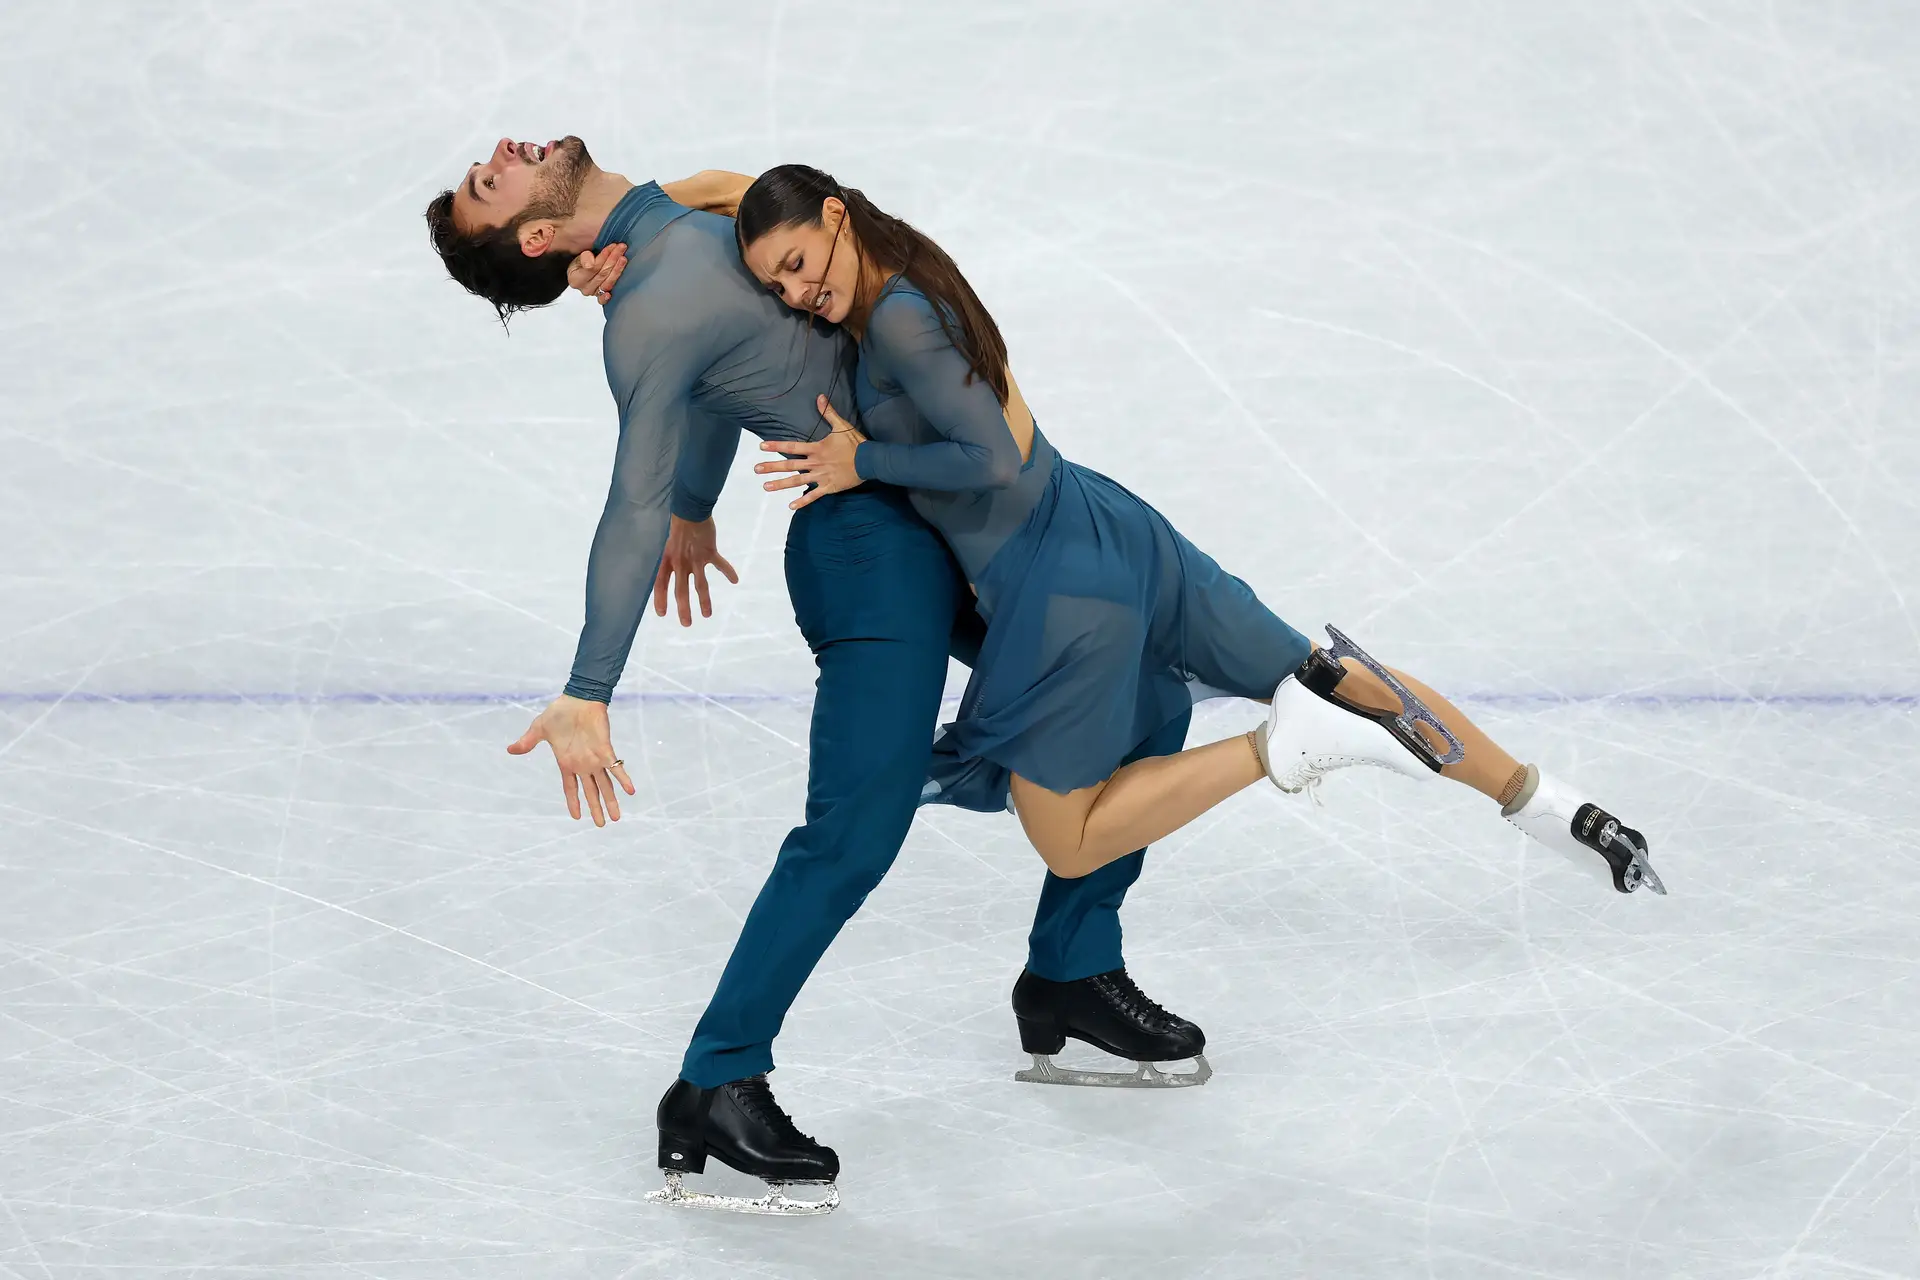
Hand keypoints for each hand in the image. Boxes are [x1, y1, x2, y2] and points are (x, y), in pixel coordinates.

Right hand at [506, 694, 635, 825]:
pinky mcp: (605, 750)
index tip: (577, 817)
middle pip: (591, 792)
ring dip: (611, 801)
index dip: (574, 802)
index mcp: (567, 762)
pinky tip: (630, 791)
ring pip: (605, 785)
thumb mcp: (539, 729)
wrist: (578, 698)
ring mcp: (594, 759)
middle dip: (596, 809)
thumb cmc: (560, 712)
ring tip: (616, 817)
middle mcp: (582, 765)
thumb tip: (510, 750)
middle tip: (602, 825)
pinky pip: (616, 768)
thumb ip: (528, 742)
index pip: (571, 788)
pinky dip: (623, 779)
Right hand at [567, 243, 627, 303]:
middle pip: (602, 274)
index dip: (603, 257)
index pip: (593, 267)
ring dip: (617, 270)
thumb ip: (584, 258)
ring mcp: (593, 294)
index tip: (612, 246)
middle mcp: (584, 288)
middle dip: (613, 260)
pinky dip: (607, 296)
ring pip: (607, 282)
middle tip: (621, 248)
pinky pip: (604, 298)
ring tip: (623, 258)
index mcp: (575, 279)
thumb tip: (590, 265)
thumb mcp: (580, 257)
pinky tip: (611, 293)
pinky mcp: (600, 297)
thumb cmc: (581, 263)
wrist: (582, 272)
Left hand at [651, 516, 739, 626]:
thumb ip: (671, 557)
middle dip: (683, 609)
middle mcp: (681, 563)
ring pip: (700, 585)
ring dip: (704, 601)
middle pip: (681, 590)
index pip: (660, 583)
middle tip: (686, 624)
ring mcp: (696, 559)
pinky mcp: (710, 553)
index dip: (660, 599)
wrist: (690, 509)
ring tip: (707, 615)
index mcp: (668, 560)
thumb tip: (671, 567)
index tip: (662, 614)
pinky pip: (720, 565)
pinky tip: (735, 580)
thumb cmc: (677, 524)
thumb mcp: (667, 542)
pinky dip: (728, 572)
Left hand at [753, 395, 867, 510]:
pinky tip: (791, 506)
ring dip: (781, 484)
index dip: (776, 446)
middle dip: (772, 467)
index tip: (761, 446)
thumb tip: (819, 397)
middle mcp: (815, 463)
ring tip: (766, 486)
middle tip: (756, 469)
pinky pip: (813, 496)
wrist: (870, 461)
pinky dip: (803, 501)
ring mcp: (821, 476)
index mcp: (816, 449)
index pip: (792, 447)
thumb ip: (828, 412)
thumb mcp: (841, 426)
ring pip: (797, 482)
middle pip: (790, 466)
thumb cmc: (855, 443)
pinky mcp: (828, 487)